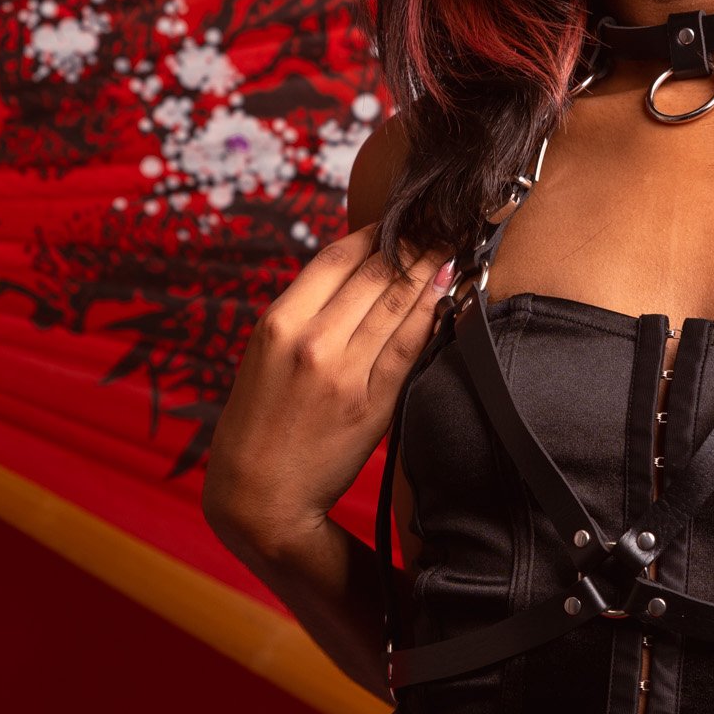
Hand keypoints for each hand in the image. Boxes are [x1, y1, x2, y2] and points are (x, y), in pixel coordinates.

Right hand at [203, 223, 455, 559]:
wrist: (260, 495)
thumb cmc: (262, 419)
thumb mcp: (267, 353)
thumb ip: (308, 310)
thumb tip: (361, 267)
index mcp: (278, 323)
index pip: (337, 257)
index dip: (377, 231)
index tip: (402, 219)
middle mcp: (311, 341)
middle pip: (375, 273)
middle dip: (414, 242)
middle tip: (442, 222)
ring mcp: (345, 373)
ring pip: (398, 303)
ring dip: (431, 268)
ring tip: (453, 246)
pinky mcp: (372, 403)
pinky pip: (410, 345)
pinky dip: (432, 313)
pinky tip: (448, 292)